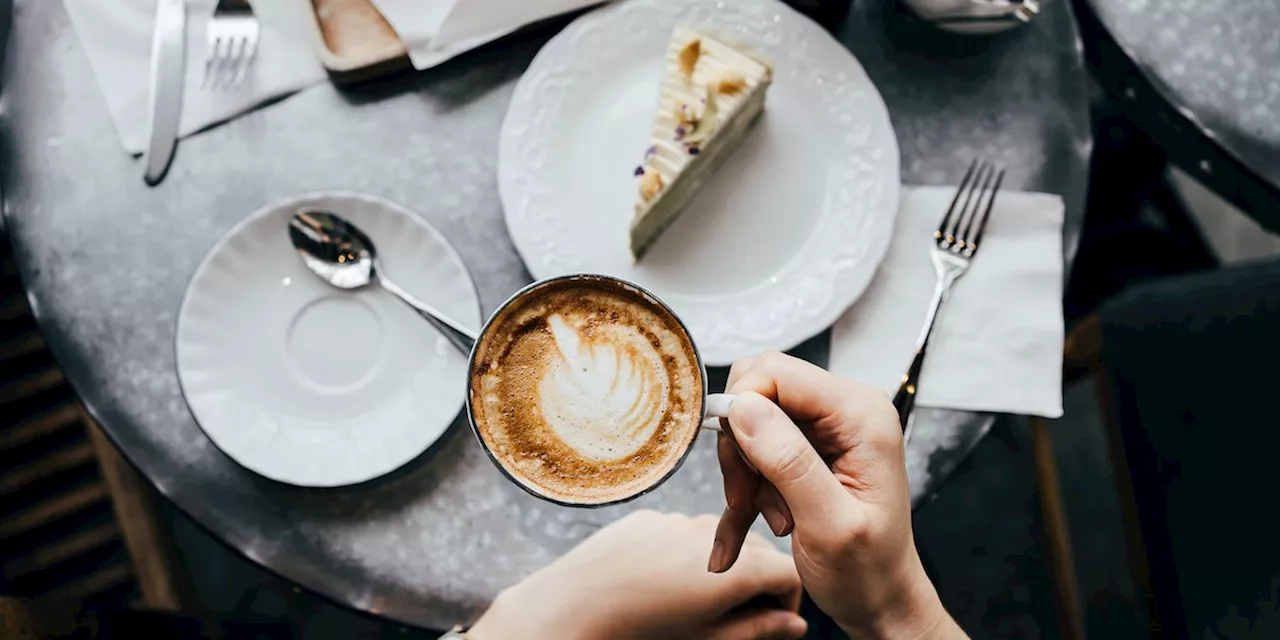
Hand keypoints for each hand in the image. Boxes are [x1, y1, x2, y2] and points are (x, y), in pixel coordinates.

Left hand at [469, 510, 806, 639]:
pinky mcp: (647, 519)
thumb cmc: (644, 634)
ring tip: (696, 602)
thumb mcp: (710, 639)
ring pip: (719, 539)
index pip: (789, 572)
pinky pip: (680, 533)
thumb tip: (794, 625)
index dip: (789, 601)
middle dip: (759, 583)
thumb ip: (759, 630)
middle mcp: (714, 532)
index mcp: (739, 566)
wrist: (573, 608)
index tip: (774, 624)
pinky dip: (685, 554)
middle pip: (758, 551)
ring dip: (723, 566)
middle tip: (742, 619)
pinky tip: (660, 584)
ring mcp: (678, 520)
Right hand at [709, 352, 965, 639]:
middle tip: (750, 499)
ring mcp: (827, 427)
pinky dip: (745, 490)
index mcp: (861, 415)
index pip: (776, 372)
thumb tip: (744, 408)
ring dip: (746, 475)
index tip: (739, 468)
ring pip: (750, 424)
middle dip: (742, 448)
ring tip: (773, 518)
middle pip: (757, 393)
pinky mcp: (809, 447)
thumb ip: (789, 462)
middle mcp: (846, 409)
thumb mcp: (829, 524)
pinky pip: (755, 450)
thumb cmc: (868, 572)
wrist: (880, 600)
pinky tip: (741, 529)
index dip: (742, 411)